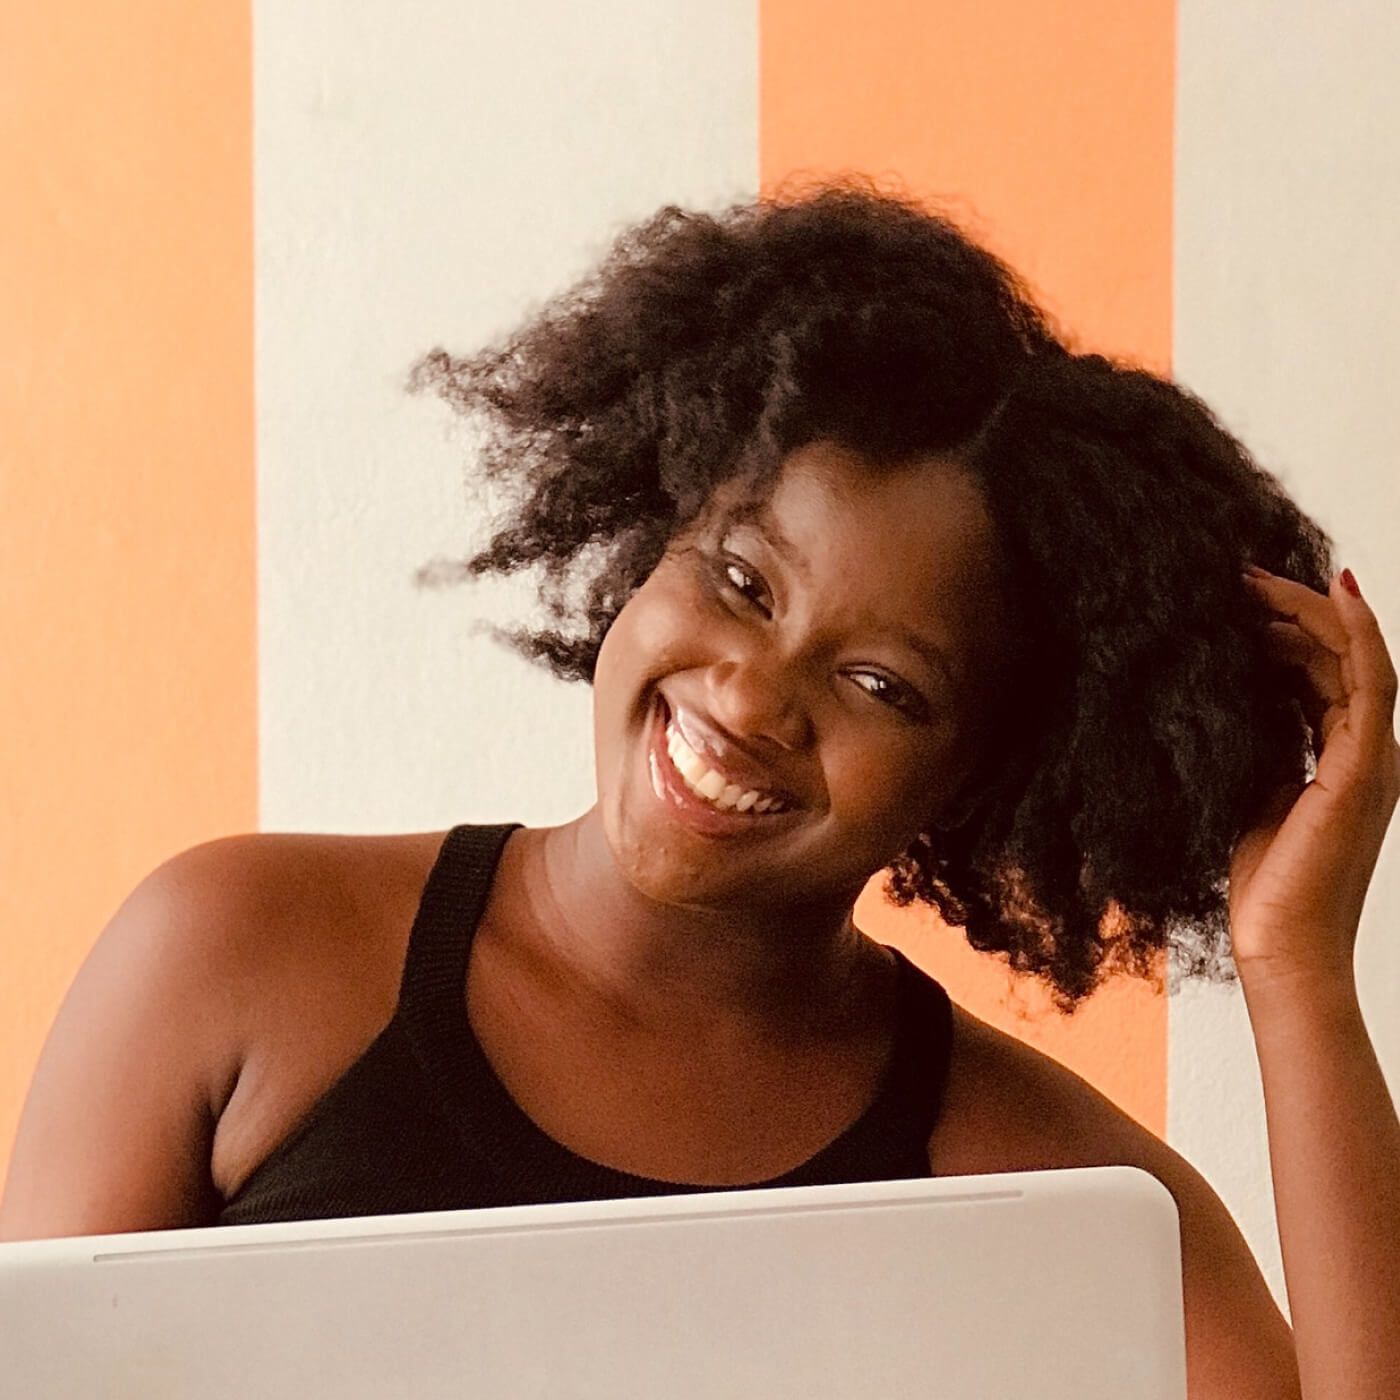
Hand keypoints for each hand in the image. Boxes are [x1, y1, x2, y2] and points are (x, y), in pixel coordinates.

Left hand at [1227, 567, 1399, 983]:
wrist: (1282, 948)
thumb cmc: (1264, 887)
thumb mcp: (1249, 796)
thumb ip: (1256, 749)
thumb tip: (1226, 699)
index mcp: (1340, 760)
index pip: (1318, 674)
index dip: (1282, 630)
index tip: (1233, 601)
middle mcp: (1365, 753)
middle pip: (1336, 656)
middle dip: (1289, 611)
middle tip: (1237, 578)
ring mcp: (1372, 759)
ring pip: (1354, 658)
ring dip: (1309, 610)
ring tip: (1256, 580)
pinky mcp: (1363, 769)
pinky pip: (1370, 682)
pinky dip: (1357, 631)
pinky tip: (1334, 590)